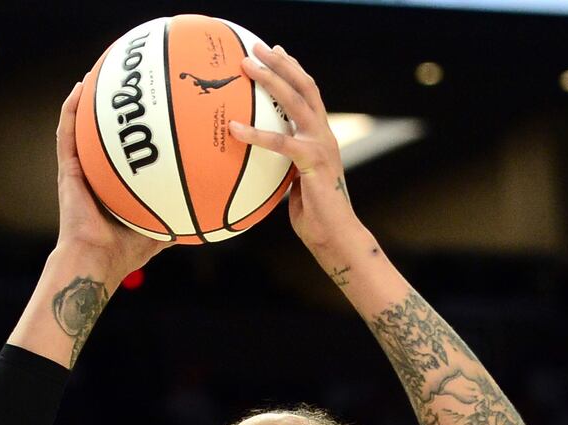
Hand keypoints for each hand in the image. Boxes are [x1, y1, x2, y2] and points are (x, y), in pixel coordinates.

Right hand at [55, 81, 168, 275]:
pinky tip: (79, 89)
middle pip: (102, 135)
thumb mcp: (164, 228)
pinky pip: (67, 135)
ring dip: (86, 101)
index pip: (125, 151)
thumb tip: (217, 210)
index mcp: (115, 184)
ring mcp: (80, 170)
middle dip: (112, 110)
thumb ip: (185, 216)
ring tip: (96, 74)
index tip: (150, 108)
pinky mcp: (68, 170)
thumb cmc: (126, 252)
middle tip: (126, 83)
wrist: (97, 260)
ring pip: (80, 128)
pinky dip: (70, 111)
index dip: (134, 130)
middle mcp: (96, 174)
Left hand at [229, 43, 361, 250]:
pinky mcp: (313, 161)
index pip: (307, 93)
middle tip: (257, 47)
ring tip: (247, 66)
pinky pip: (280, 142)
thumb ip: (280, 166)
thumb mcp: (292, 183)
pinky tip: (233, 128)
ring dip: (271, 80)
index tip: (274, 52)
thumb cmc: (312, 214)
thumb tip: (253, 163)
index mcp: (320, 136)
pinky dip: (255, 134)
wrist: (334, 234)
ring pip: (296, 102)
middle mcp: (324, 134)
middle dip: (281, 63)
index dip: (292, 70)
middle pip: (304, 86)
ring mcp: (321, 144)